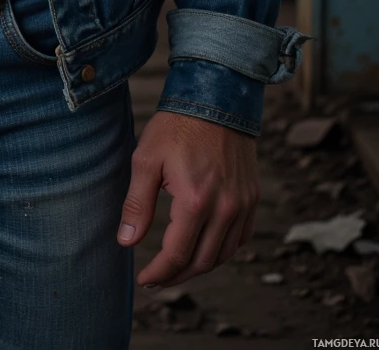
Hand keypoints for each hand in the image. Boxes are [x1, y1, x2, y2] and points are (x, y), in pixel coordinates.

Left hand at [116, 111, 260, 285]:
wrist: (216, 99)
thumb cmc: (175, 127)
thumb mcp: (146, 160)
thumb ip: (136, 205)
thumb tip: (126, 243)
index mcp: (195, 200)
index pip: (177, 254)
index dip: (159, 273)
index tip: (144, 279)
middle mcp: (224, 208)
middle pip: (201, 261)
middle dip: (177, 275)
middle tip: (158, 278)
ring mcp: (242, 204)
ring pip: (223, 255)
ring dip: (200, 266)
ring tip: (177, 267)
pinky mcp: (252, 198)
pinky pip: (240, 239)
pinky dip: (222, 251)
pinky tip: (205, 249)